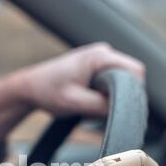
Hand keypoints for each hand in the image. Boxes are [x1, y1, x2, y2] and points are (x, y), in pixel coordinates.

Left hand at [0, 44, 144, 148]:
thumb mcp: (74, 103)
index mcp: (100, 56)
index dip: (134, 92)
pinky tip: (89, 103)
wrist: (30, 88)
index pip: (136, 71)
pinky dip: (105, 97)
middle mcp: (104, 53)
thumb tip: (123, 111)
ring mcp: (100, 60)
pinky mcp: (96, 69)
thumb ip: (100, 106)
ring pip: (123, 82)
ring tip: (91, 106)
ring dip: (112, 98)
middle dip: (122, 97)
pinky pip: (112, 84)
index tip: (119, 109)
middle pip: (132, 77)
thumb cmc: (48, 92)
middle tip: (102, 111)